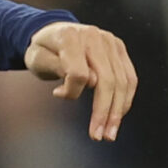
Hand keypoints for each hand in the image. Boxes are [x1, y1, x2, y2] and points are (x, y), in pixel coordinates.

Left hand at [23, 21, 138, 141]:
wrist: (54, 32)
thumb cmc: (43, 49)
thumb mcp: (38, 59)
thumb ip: (59, 68)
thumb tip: (91, 81)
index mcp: (70, 37)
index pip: (78, 73)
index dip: (70, 91)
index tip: (58, 94)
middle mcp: (94, 36)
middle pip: (107, 80)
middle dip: (103, 112)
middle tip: (98, 136)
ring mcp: (110, 41)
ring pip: (122, 81)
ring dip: (117, 112)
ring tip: (110, 133)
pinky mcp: (119, 48)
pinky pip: (129, 77)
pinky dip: (125, 99)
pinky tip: (117, 116)